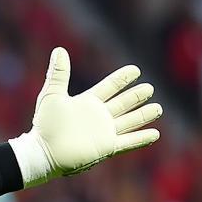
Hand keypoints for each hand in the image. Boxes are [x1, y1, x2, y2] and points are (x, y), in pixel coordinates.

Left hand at [9, 47, 160, 185]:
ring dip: (143, 115)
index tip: (135, 70)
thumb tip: (59, 50)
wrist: (43, 152)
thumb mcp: (52, 95)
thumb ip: (59, 74)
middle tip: (150, 88)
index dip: (122, 79)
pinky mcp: (106, 147)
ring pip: (129, 121)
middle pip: (123, 103)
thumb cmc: (45, 125)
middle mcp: (98, 117)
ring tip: (158, 108)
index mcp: (87, 103)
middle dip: (136, 96)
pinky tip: (155, 134)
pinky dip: (141, 138)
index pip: (110, 87)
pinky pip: (128, 142)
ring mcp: (103, 132)